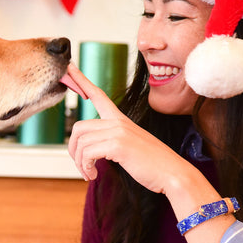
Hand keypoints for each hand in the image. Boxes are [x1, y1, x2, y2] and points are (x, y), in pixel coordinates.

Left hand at [66, 63, 188, 194]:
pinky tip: (93, 175)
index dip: (82, 80)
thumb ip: (112, 140)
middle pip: (79, 127)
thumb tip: (91, 147)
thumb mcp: (130, 146)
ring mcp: (118, 132)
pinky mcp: (118, 145)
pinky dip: (86, 167)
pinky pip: (87, 153)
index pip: (98, 95)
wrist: (173, 174)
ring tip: (89, 174)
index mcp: (121, 120)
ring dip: (80, 162)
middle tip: (81, 166)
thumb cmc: (153, 164)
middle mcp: (118, 122)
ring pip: (81, 142)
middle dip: (73, 149)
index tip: (69, 67)